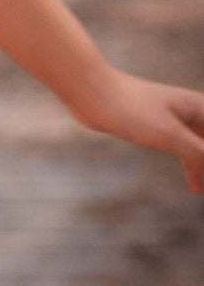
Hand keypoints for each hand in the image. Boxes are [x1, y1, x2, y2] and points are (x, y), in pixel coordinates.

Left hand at [66, 66, 203, 194]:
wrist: (93, 93)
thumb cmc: (132, 110)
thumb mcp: (170, 135)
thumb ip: (201, 153)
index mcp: (201, 108)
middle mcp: (193, 111)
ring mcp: (176, 119)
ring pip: (202, 149)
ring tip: (203, 191)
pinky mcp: (159, 126)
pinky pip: (186, 149)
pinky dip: (193, 166)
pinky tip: (194, 185)